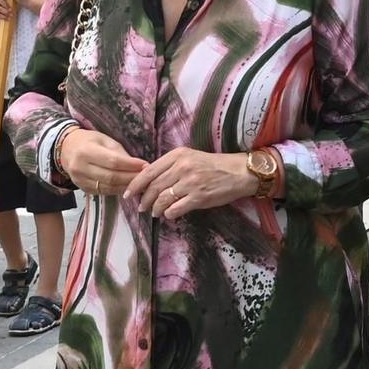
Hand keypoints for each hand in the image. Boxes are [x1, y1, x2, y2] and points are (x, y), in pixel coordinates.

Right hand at [57, 128, 148, 196]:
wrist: (66, 149)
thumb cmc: (89, 141)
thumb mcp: (104, 140)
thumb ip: (119, 153)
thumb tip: (138, 166)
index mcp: (86, 151)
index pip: (113, 161)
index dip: (130, 165)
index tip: (145, 165)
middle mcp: (81, 167)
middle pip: (111, 177)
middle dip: (131, 178)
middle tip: (146, 176)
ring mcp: (80, 180)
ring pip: (108, 187)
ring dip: (126, 186)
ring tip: (140, 183)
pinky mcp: (83, 189)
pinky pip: (103, 192)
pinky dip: (117, 190)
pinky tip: (127, 187)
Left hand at [124, 147, 259, 219]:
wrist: (240, 172)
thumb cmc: (214, 165)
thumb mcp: (191, 158)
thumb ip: (170, 166)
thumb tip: (147, 180)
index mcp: (179, 155)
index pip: (149, 171)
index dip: (135, 184)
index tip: (128, 194)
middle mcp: (183, 167)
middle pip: (153, 187)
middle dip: (144, 200)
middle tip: (142, 207)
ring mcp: (191, 183)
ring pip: (162, 199)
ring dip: (155, 209)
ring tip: (155, 212)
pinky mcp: (199, 197)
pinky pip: (175, 209)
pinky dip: (169, 214)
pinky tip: (170, 214)